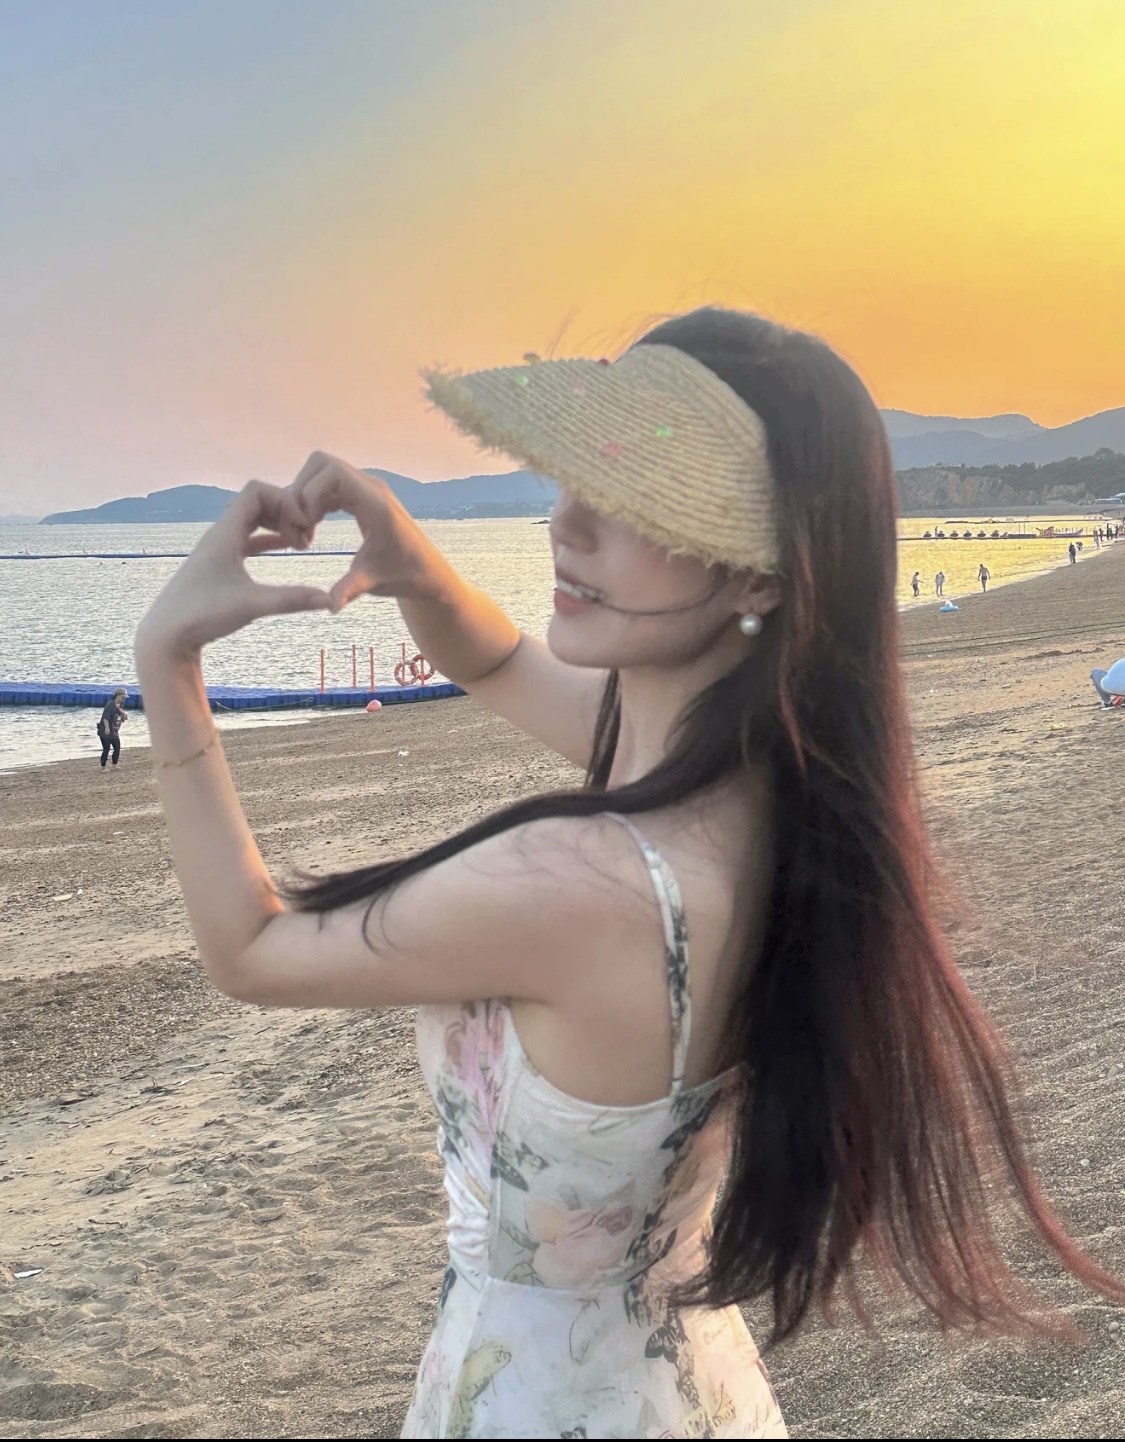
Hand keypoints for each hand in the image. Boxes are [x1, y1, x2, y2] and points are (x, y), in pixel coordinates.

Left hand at [136, 480, 331, 660]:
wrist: (166, 635)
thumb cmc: (203, 617)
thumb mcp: (251, 606)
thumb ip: (291, 600)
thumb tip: (329, 601)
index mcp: (224, 534)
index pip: (256, 491)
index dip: (284, 500)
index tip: (303, 524)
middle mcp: (219, 534)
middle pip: (256, 500)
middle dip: (285, 510)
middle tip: (307, 535)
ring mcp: (218, 547)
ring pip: (252, 519)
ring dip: (278, 523)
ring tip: (301, 543)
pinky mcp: (219, 562)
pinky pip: (247, 538)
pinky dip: (268, 538)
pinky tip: (287, 548)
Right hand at [286, 452, 444, 611]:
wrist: (429, 572)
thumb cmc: (406, 576)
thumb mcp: (375, 582)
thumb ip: (350, 589)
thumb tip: (330, 606)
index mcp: (375, 504)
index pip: (333, 472)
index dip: (311, 492)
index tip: (308, 523)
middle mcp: (371, 488)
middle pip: (322, 464)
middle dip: (303, 490)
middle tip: (301, 525)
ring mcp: (366, 490)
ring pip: (323, 472)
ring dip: (307, 495)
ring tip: (306, 529)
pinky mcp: (362, 496)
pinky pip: (330, 485)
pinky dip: (316, 500)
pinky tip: (314, 527)